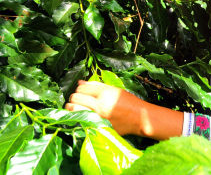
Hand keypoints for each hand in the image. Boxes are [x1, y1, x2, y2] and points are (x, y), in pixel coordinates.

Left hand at [65, 80, 182, 139]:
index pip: (82, 88)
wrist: (139, 118)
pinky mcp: (98, 127)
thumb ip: (97, 86)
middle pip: (76, 98)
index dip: (79, 88)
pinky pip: (80, 121)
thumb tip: (80, 83)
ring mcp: (98, 118)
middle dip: (73, 97)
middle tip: (75, 98)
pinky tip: (78, 115)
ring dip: (71, 107)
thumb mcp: (114, 90)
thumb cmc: (129, 102)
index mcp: (105, 94)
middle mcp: (100, 105)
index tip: (81, 90)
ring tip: (73, 106)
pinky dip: (77, 117)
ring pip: (74, 110)